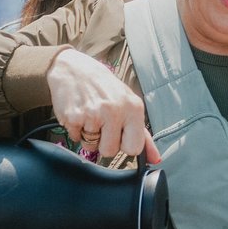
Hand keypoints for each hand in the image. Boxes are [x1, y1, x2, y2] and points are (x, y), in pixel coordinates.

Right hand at [46, 47, 156, 164]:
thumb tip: (155, 159)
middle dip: (103, 142)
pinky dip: (75, 130)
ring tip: (89, 115)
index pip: (134, 148)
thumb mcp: (128, 104)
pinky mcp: (73, 117)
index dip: (124, 145)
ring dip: (88, 136)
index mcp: (133, 108)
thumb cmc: (103, 87)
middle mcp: (115, 110)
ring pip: (91, 147)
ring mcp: (93, 114)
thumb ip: (142, 133)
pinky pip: (75, 139)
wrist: (73, 69)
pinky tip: (78, 112)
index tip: (119, 135)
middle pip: (110, 151)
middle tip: (101, 123)